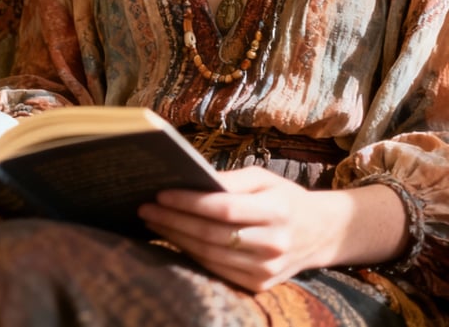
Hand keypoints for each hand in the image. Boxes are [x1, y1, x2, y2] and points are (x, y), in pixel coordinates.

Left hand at [138, 166, 405, 291]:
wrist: (319, 233)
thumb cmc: (283, 197)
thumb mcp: (263, 178)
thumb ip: (231, 179)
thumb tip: (192, 179)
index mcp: (277, 211)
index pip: (225, 208)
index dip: (190, 202)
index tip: (161, 193)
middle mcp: (273, 244)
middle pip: (212, 234)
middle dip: (174, 220)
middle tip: (145, 208)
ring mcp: (267, 270)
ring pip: (210, 255)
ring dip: (176, 238)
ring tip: (153, 222)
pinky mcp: (259, 285)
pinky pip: (216, 270)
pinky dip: (191, 255)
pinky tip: (174, 240)